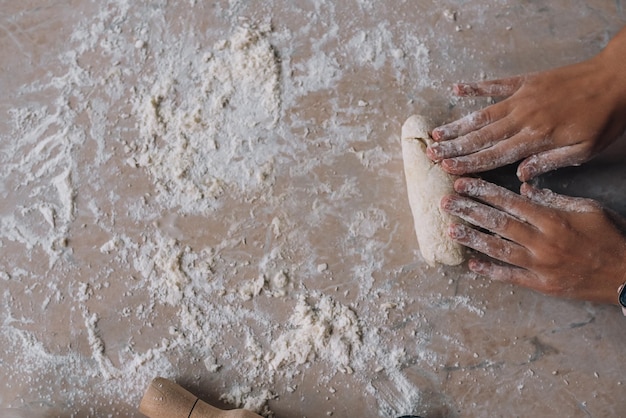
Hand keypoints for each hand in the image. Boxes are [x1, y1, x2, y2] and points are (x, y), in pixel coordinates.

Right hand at [427, 28, 625, 180]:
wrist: (617, 78)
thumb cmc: (603, 118)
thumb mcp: (584, 150)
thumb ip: (549, 162)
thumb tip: (520, 176)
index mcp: (535, 137)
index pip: (494, 155)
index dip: (468, 164)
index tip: (447, 170)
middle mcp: (522, 117)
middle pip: (480, 136)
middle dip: (453, 147)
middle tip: (431, 154)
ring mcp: (521, 97)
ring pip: (482, 114)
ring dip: (457, 125)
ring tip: (436, 134)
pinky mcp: (525, 81)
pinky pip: (495, 84)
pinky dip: (475, 86)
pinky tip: (457, 88)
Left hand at [441, 177, 625, 303]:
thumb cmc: (610, 236)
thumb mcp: (587, 209)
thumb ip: (553, 199)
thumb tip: (524, 189)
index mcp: (551, 219)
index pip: (509, 202)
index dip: (483, 192)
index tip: (462, 183)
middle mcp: (541, 241)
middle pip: (497, 223)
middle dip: (468, 211)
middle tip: (445, 202)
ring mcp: (539, 265)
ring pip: (497, 249)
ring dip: (471, 239)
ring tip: (450, 229)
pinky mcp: (540, 284)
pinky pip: (509, 277)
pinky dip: (489, 271)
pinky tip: (471, 263)